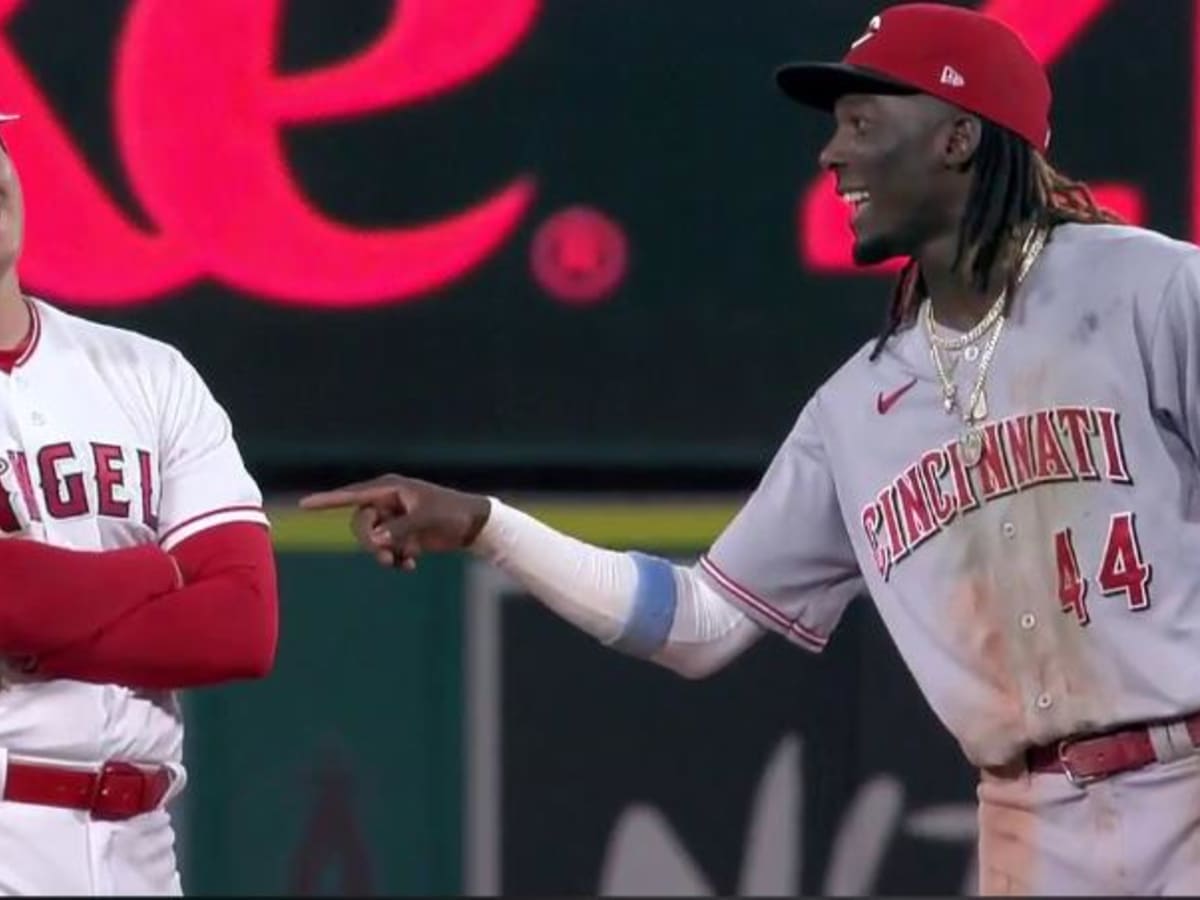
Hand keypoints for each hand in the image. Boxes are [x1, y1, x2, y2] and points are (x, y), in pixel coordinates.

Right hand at [299, 474, 491, 570]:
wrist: (473, 525)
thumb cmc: (452, 513)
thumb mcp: (426, 519)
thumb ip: (399, 528)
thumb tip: (375, 539)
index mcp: (390, 488)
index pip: (352, 494)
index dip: (327, 500)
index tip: (304, 505)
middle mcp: (388, 501)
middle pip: (361, 524)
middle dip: (370, 543)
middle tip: (386, 558)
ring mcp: (394, 518)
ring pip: (373, 540)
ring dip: (384, 554)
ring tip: (404, 563)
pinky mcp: (401, 534)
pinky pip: (386, 549)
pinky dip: (395, 559)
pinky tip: (411, 565)